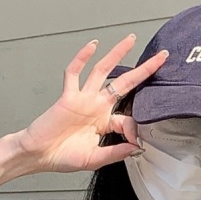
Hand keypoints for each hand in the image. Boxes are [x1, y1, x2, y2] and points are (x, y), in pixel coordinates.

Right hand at [13, 34, 167, 173]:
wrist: (39, 155)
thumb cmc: (63, 157)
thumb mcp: (94, 160)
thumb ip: (115, 153)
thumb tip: (136, 147)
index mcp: (105, 122)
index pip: (128, 117)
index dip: (135, 128)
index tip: (137, 140)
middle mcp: (97, 106)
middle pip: (124, 83)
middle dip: (143, 70)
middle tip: (161, 57)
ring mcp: (83, 99)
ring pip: (103, 71)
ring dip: (117, 54)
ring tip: (131, 39)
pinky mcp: (68, 96)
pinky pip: (74, 73)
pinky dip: (82, 58)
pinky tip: (92, 46)